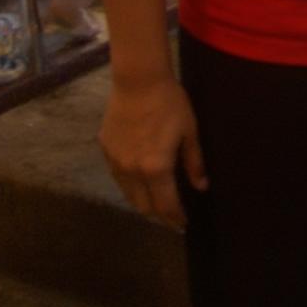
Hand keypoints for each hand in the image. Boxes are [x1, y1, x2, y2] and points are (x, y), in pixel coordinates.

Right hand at [99, 77, 206, 229]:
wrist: (138, 81)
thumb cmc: (170, 104)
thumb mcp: (189, 132)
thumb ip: (194, 162)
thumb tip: (201, 186)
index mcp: (155, 168)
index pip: (165, 205)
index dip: (175, 217)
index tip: (183, 224)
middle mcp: (131, 171)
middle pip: (142, 205)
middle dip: (158, 214)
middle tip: (171, 215)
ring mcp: (114, 162)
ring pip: (127, 193)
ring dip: (142, 200)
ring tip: (156, 200)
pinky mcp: (104, 150)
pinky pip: (117, 176)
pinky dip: (130, 183)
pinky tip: (139, 177)